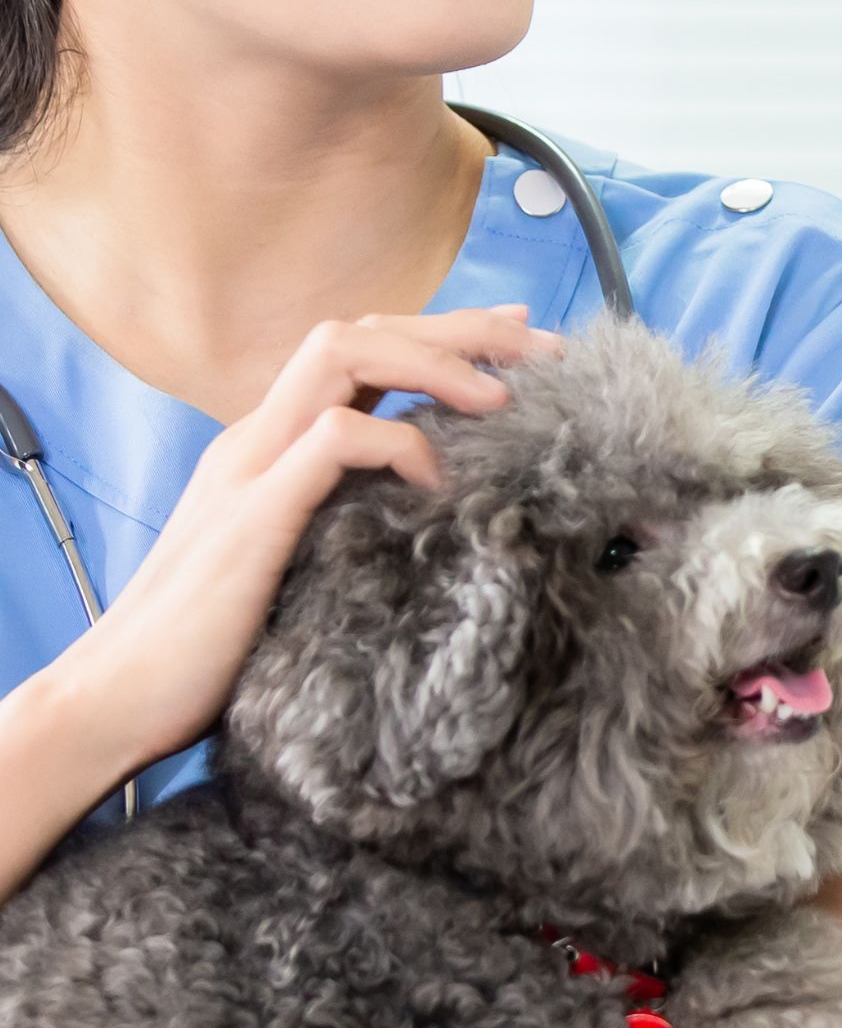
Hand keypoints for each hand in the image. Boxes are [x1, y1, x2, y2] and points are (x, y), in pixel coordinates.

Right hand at [57, 304, 563, 776]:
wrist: (116, 699)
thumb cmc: (208, 648)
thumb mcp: (292, 565)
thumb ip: (340, 524)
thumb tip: (425, 521)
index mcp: (267, 446)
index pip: (357, 354)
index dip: (439, 337)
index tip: (514, 342)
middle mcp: (257, 438)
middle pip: (359, 333)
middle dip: (457, 328)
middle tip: (539, 343)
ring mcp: (250, 468)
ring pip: (341, 354)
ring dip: (432, 362)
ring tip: (502, 395)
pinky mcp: (253, 514)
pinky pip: (335, 440)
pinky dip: (398, 444)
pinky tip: (440, 480)